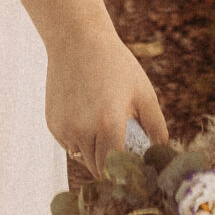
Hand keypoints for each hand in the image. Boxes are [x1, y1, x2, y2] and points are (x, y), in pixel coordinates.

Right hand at [46, 22, 168, 178]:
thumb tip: (161, 153)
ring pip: (82, 158)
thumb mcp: (144, 92)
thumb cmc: (115, 64)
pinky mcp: (53, 124)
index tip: (134, 171)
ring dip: (94, 153)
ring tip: (103, 127)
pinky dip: (79, 140)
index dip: (126, 175)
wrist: (77, 39)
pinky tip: (86, 116)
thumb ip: (156, 127)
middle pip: (98, 169)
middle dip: (111, 165)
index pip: (117, 171)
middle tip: (121, 149)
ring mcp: (65, 129)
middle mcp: (83, 131)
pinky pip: (69, 145)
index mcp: (109, 126)